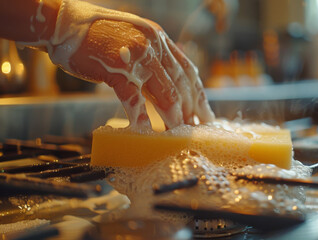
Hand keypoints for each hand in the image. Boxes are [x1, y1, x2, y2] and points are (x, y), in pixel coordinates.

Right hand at [68, 18, 213, 128]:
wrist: (64, 24)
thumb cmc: (98, 34)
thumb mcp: (134, 37)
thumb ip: (152, 55)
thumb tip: (166, 82)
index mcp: (159, 39)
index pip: (187, 70)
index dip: (199, 94)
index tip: (205, 112)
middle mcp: (153, 45)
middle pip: (180, 84)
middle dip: (191, 110)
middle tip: (196, 129)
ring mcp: (136, 57)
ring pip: (164, 93)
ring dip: (173, 117)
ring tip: (178, 134)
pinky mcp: (115, 69)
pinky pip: (133, 98)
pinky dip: (141, 116)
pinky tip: (146, 131)